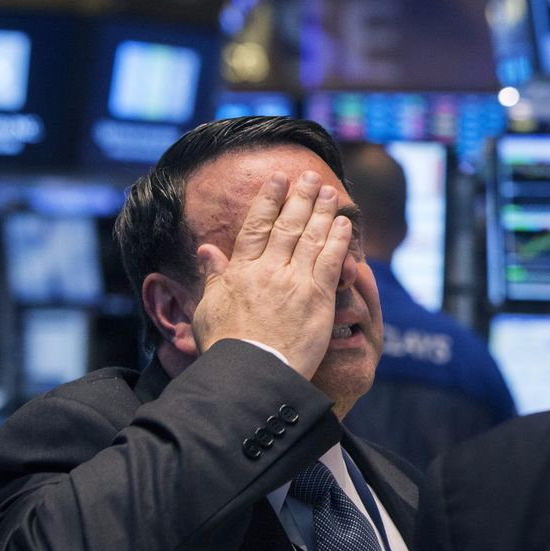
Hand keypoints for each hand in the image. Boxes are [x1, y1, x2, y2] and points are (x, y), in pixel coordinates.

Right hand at [192, 170, 351, 379]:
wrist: (251, 374)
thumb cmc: (227, 347)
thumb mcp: (208, 309)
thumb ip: (213, 277)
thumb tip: (206, 250)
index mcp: (241, 271)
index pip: (256, 226)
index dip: (268, 201)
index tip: (277, 181)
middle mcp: (269, 270)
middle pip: (287, 225)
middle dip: (299, 197)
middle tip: (308, 176)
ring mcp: (295, 282)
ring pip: (310, 237)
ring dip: (321, 211)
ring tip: (328, 191)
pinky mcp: (317, 298)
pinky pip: (330, 261)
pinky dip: (338, 240)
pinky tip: (343, 223)